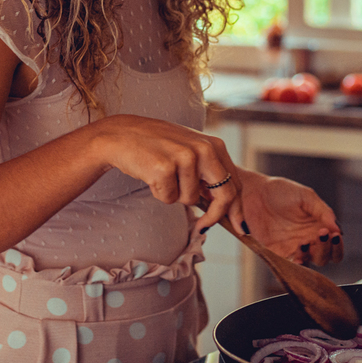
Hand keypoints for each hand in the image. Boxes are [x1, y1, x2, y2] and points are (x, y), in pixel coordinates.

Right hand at [92, 114, 243, 233]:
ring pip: (190, 200)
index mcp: (214, 145)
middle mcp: (203, 149)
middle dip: (215, 216)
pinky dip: (159, 193)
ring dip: (174, 194)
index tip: (240, 226)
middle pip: (224, 195)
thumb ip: (209, 172)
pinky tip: (151, 174)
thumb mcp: (190, 151)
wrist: (121, 135)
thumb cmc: (156, 146)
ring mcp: (184, 158)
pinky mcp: (164, 168)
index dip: (237, 209)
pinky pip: (168, 198)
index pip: (234, 183)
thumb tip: (225, 206)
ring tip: (162, 174)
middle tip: (203, 227)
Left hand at [237, 170, 343, 265]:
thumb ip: (323, 212)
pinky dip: (295, 265)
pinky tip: (298, 256)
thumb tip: (338, 230)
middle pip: (325, 258)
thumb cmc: (280, 191)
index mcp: (318, 228)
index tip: (334, 235)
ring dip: (311, 256)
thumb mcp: (306, 196)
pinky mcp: (276, 252)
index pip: (334, 246)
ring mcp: (292, 247)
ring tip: (305, 242)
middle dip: (327, 250)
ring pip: (309, 263)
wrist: (253, 191)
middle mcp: (308, 240)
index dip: (338, 245)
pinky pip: (288, 265)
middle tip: (322, 235)